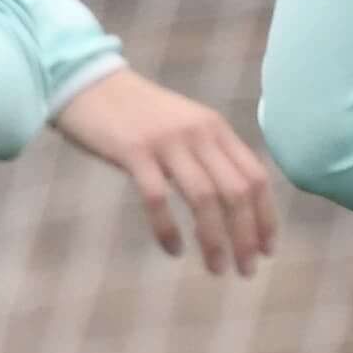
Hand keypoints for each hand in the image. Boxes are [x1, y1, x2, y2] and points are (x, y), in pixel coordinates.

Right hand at [53, 65, 278, 274]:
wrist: (85, 82)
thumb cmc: (135, 114)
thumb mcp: (184, 126)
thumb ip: (210, 154)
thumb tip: (236, 200)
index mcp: (216, 128)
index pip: (256, 178)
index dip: (266, 217)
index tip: (267, 250)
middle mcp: (198, 133)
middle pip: (237, 193)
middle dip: (247, 237)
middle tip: (247, 271)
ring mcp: (166, 141)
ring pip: (205, 199)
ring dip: (215, 240)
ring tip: (218, 269)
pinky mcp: (132, 150)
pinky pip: (157, 198)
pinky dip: (168, 229)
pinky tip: (173, 250)